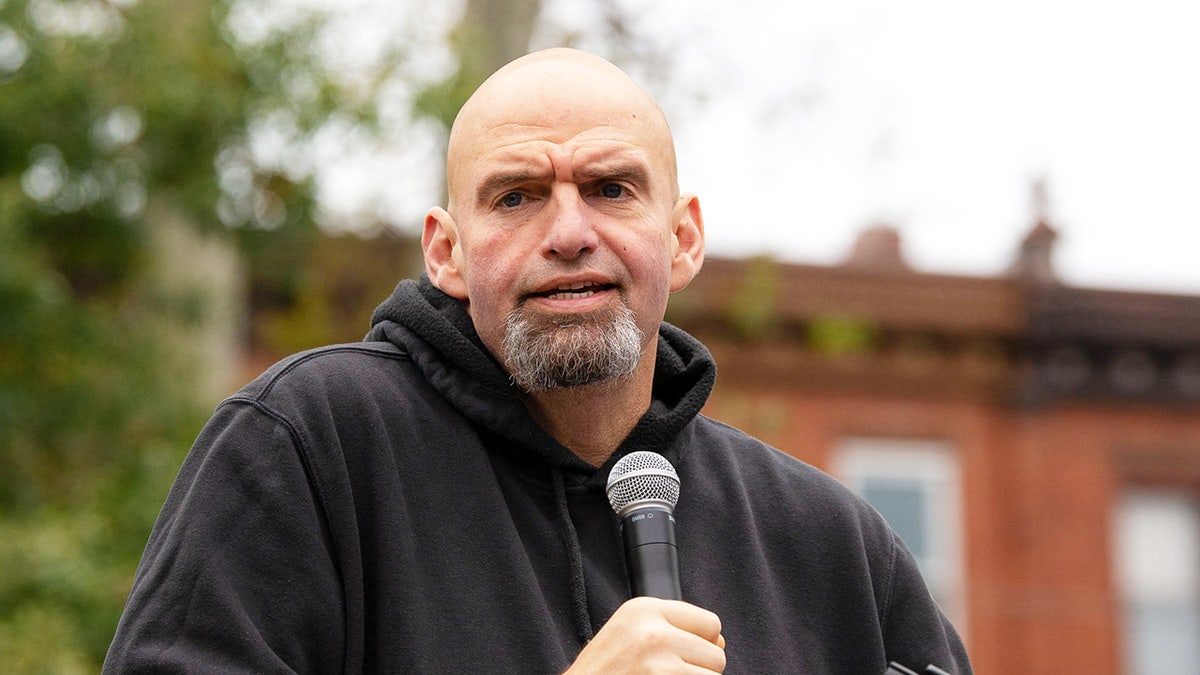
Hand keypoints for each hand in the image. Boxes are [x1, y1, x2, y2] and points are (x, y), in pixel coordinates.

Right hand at [566, 596, 725, 673]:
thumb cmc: (600, 674)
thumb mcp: (627, 634)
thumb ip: (669, 628)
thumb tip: (719, 640)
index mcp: (644, 610)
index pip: (709, 623)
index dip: (702, 645)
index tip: (680, 657)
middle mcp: (653, 631)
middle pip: (717, 654)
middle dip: (698, 670)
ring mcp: (659, 663)